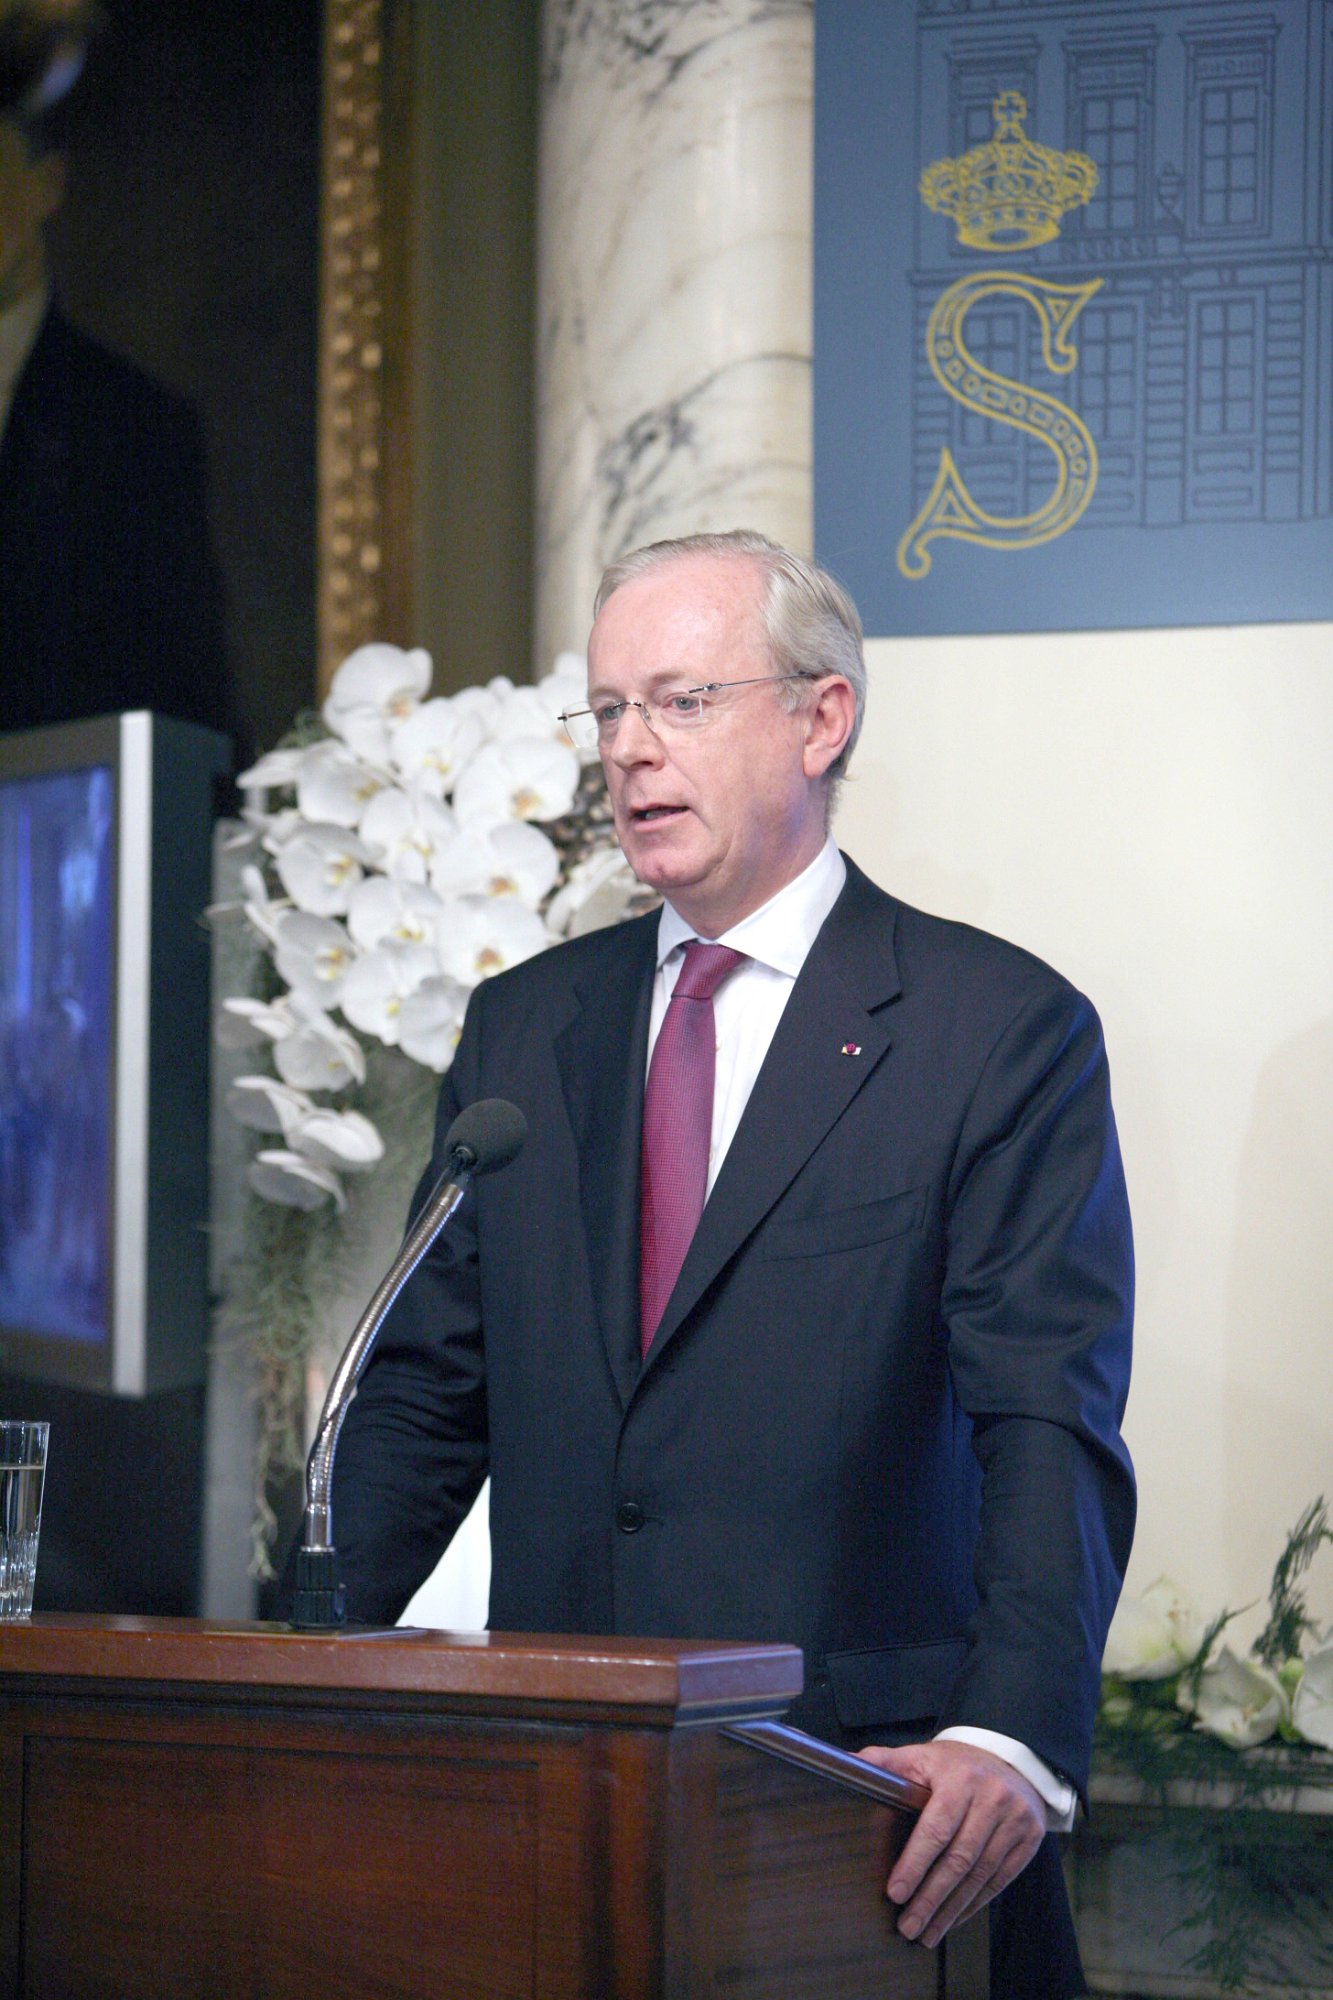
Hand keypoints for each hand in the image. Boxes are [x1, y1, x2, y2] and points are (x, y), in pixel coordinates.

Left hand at [857, 1739, 1044, 1947]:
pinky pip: (999, 1880)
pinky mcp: (1029, 1839)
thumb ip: (884, 1761)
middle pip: (959, 1858)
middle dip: (930, 1898)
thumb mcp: (921, 1755)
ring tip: (926, 1934)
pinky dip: (974, 1904)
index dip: (915, 1863)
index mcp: (960, 1777)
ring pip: (980, 1875)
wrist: (1011, 1758)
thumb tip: (846, 1764)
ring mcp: (1015, 1820)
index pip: (936, 1827)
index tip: (895, 1893)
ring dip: (951, 1909)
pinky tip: (953, 1920)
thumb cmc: (955, 1764)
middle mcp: (992, 1798)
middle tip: (907, 1926)